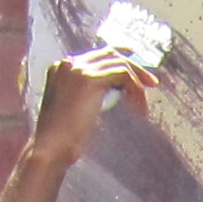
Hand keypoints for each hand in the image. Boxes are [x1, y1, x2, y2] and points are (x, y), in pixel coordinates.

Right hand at [27, 44, 150, 161]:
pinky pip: (123, 75)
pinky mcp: (89, 79)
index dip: (120, 59)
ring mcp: (77, 69)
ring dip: (137, 82)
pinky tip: (138, 107)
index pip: (97, 55)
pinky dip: (135, 88)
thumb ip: (90, 92)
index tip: (137, 69)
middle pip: (110, 54)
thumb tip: (117, 88)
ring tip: (142, 104)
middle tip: (151, 83)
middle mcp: (68, 63)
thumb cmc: (63, 136)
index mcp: (61, 68)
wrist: (51, 146)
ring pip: (119, 64)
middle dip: (134, 67)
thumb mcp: (75, 107)